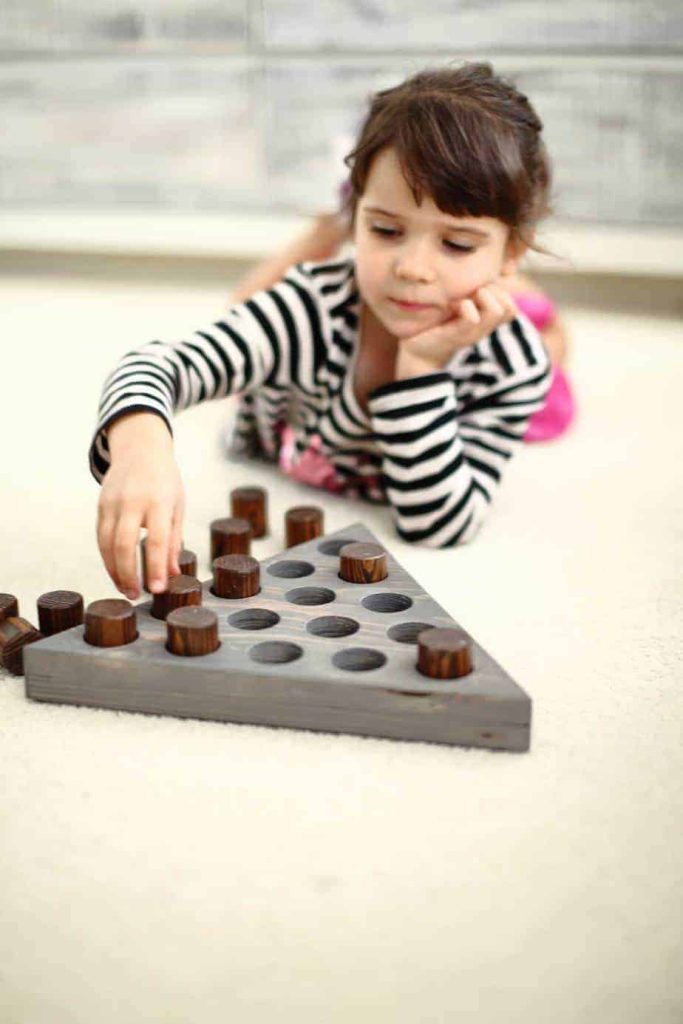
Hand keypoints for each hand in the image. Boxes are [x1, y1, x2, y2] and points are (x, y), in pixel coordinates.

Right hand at [96, 414, 184, 600]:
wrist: (140, 449)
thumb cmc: (165, 481)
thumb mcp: (177, 506)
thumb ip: (173, 540)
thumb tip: (173, 573)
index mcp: (158, 501)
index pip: (155, 540)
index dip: (156, 567)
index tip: (158, 589)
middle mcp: (132, 501)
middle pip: (123, 544)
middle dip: (128, 574)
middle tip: (135, 596)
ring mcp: (112, 503)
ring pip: (106, 543)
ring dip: (114, 570)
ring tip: (126, 590)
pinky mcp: (100, 506)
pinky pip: (100, 537)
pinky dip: (107, 558)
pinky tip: (116, 572)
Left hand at [397, 281, 517, 374]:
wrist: (417, 352)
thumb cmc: (435, 326)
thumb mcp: (456, 307)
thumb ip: (469, 295)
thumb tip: (480, 276)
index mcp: (485, 323)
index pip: (511, 307)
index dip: (499, 293)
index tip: (476, 291)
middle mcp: (483, 329)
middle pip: (510, 308)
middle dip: (493, 292)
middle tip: (471, 294)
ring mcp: (472, 334)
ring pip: (497, 310)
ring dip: (482, 297)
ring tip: (462, 299)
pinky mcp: (457, 336)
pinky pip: (472, 317)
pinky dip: (464, 305)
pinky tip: (451, 306)